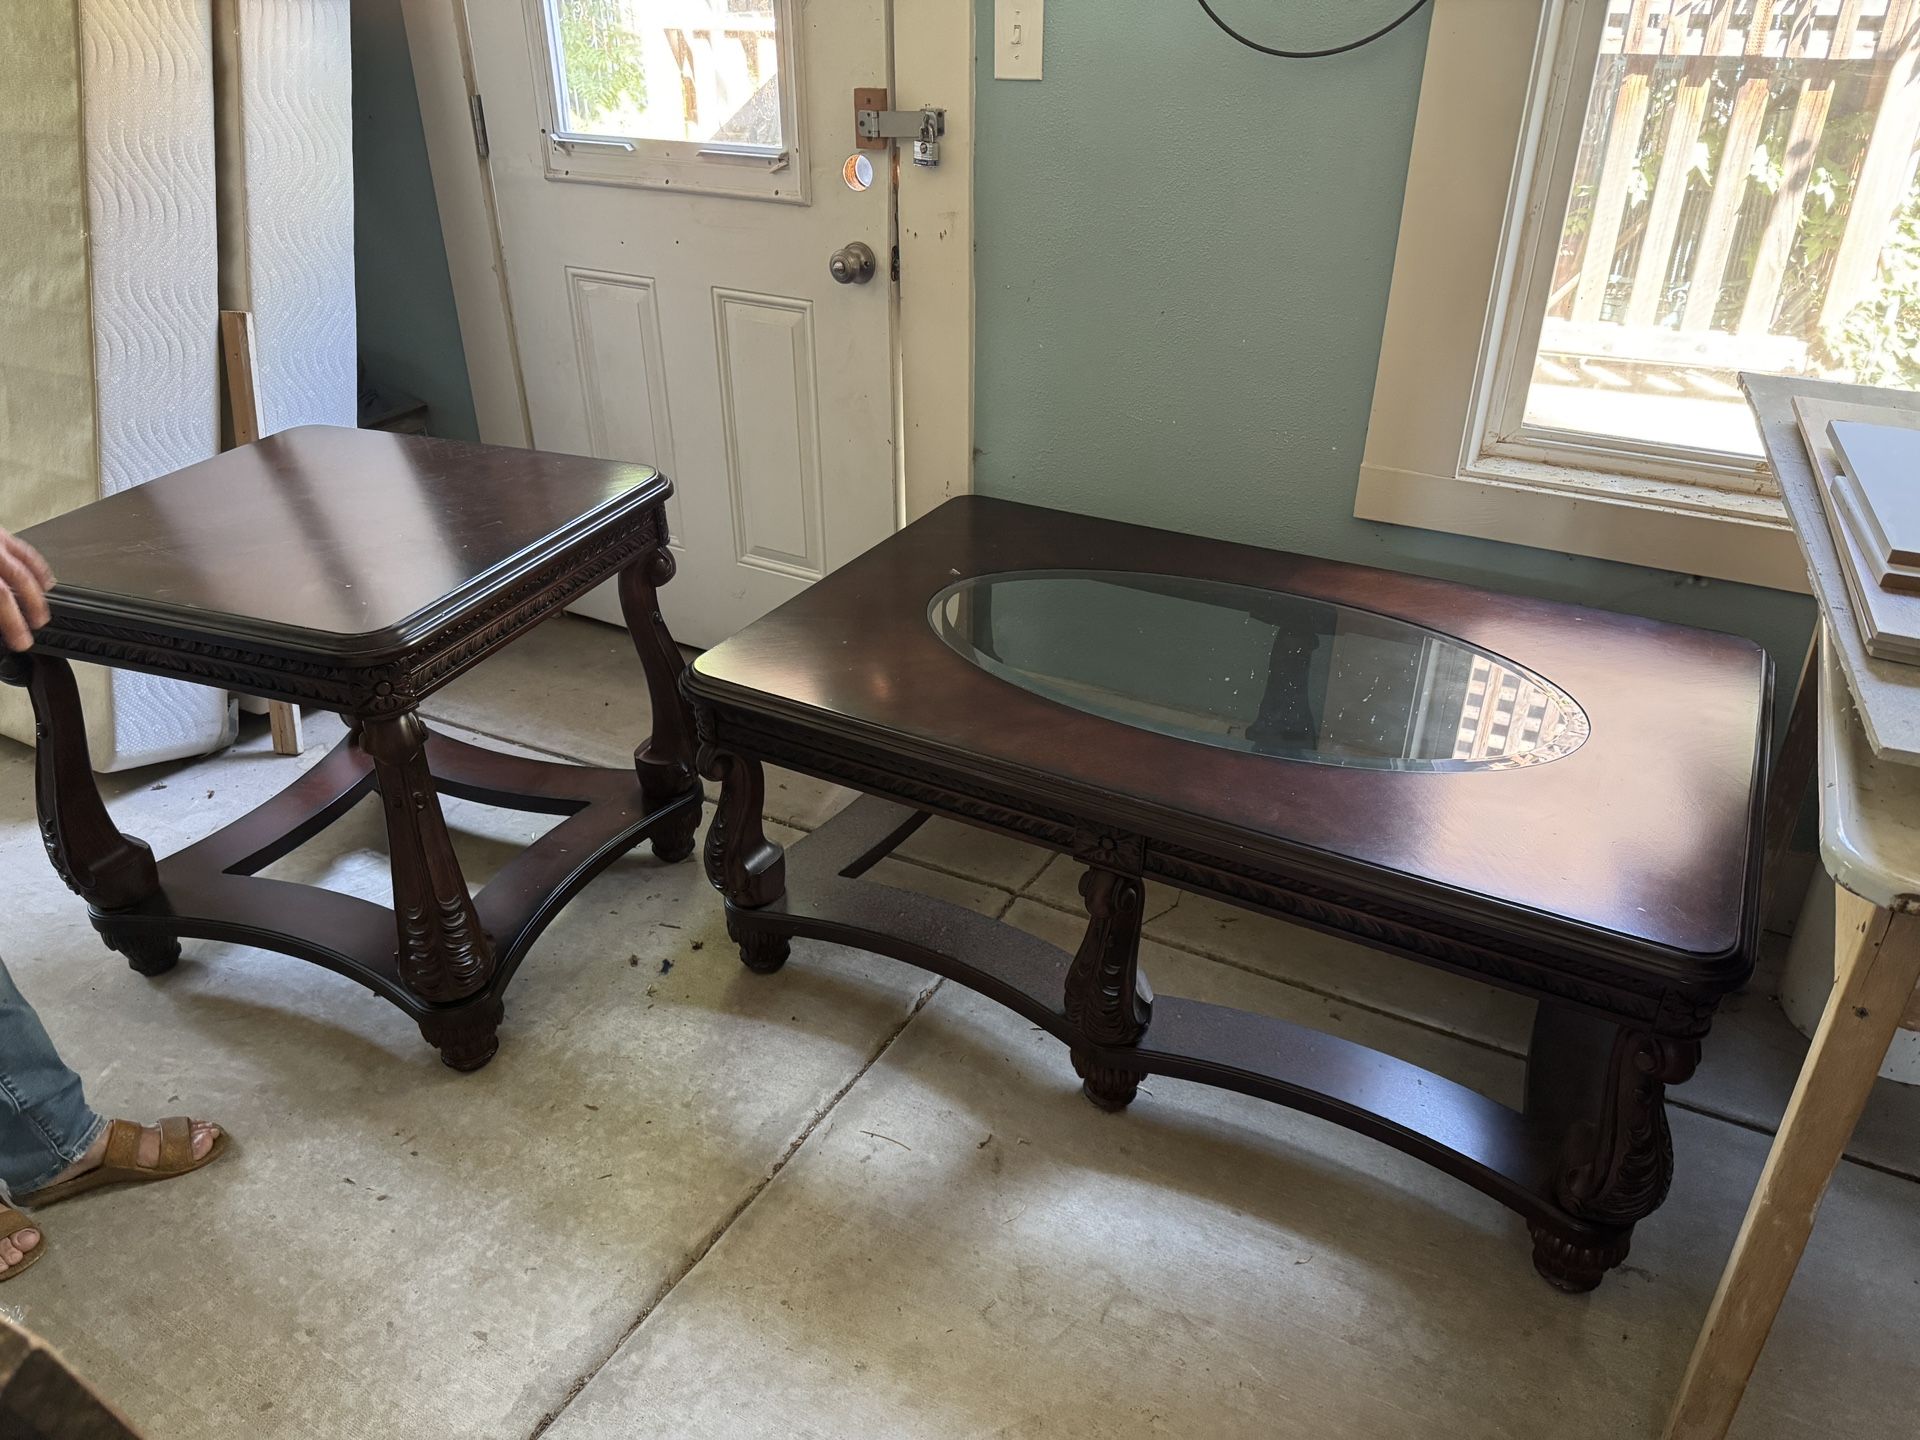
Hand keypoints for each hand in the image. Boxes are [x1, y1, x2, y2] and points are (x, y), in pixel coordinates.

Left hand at [0, 529, 54, 652]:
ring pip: (26, 563)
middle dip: (32, 607)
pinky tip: (43, 578)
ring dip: (38, 588)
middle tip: (37, 627)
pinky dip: (37, 566)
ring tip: (43, 607)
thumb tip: (3, 621)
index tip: (22, 641)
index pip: (2, 596)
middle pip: (20, 579)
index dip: (14, 623)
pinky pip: (23, 548)